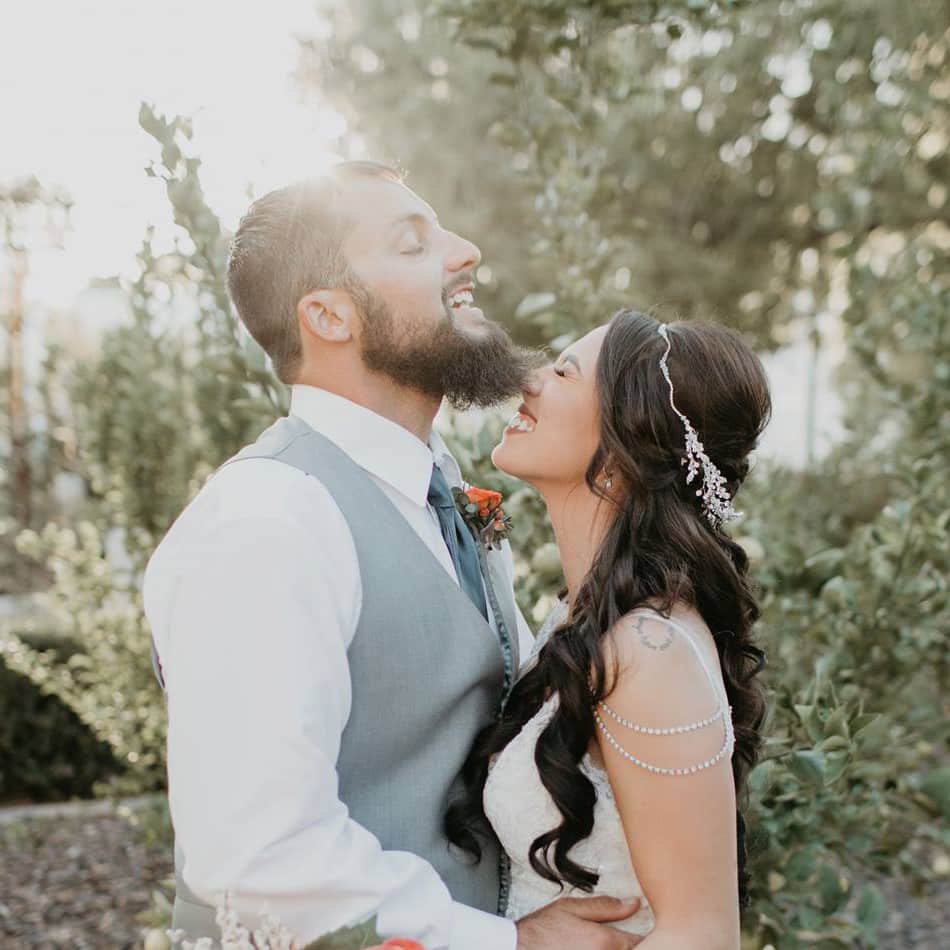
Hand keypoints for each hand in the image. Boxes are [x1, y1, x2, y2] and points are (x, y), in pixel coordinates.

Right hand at [516, 895, 645, 949]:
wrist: (520, 949)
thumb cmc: (544, 929)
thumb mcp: (571, 908)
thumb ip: (605, 906)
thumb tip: (634, 903)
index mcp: (604, 941)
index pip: (640, 942)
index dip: (648, 937)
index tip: (649, 931)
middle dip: (638, 945)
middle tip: (636, 937)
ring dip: (622, 948)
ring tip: (618, 941)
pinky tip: (596, 947)